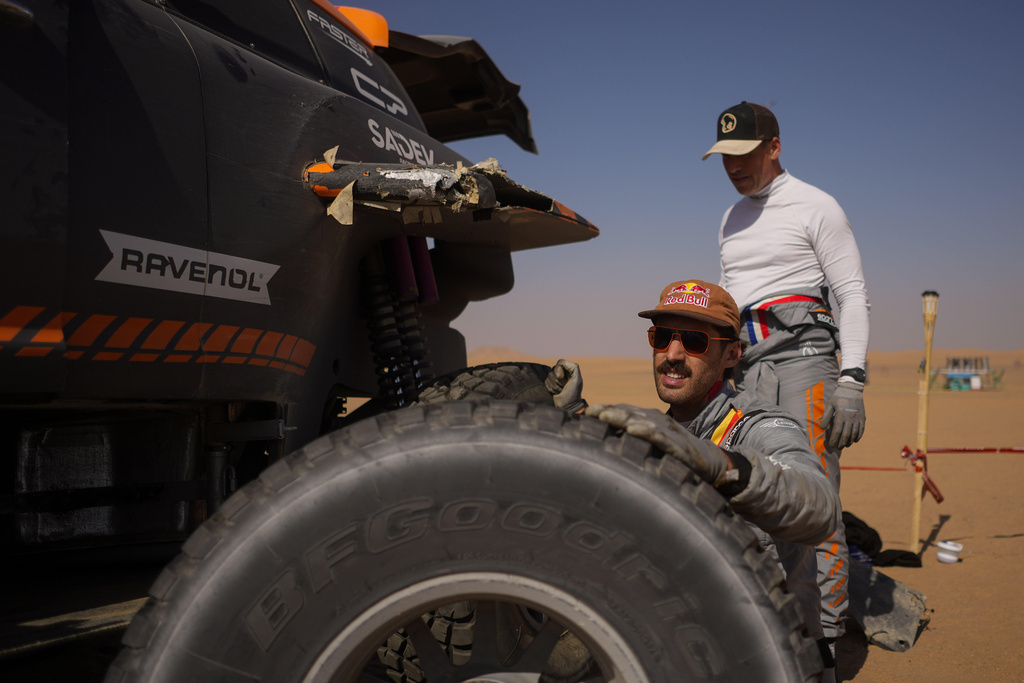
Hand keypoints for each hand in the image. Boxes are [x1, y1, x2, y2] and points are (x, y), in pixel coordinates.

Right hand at [545, 359, 585, 411]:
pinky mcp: (549, 384)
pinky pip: (546, 381)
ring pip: (549, 375)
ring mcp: (555, 378)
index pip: (560, 362)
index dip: (560, 370)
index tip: (564, 379)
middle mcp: (563, 373)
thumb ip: (573, 367)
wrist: (567, 406)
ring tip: (561, 390)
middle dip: (558, 379)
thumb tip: (561, 363)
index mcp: (570, 370)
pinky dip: (551, 388)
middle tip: (564, 386)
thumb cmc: (573, 393)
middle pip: (554, 368)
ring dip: (555, 385)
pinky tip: (556, 392)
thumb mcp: (577, 379)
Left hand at [586, 403, 732, 486]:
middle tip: (590, 413)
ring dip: (622, 417)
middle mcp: (655, 420)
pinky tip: (634, 431)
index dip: (603, 409)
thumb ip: (629, 437)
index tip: (583, 413)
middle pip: (628, 413)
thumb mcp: (649, 440)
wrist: (707, 459)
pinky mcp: (677, 444)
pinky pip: (660, 437)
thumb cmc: (673, 449)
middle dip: (608, 411)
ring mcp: (667, 431)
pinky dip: (646, 432)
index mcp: (646, 418)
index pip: (621, 411)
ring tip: (605, 417)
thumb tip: (600, 439)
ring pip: (641, 421)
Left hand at [821, 382, 864, 448]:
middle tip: (837, 447)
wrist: (852, 389)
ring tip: (845, 445)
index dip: (834, 439)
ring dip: (850, 441)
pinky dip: (858, 436)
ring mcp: (858, 418)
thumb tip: (822, 428)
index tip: (831, 444)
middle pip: (846, 435)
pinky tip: (854, 440)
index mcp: (841, 414)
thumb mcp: (830, 404)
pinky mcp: (863, 417)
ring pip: (854, 433)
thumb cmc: (838, 396)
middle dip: (841, 443)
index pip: (837, 431)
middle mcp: (850, 418)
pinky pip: (861, 429)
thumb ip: (826, 416)